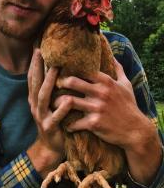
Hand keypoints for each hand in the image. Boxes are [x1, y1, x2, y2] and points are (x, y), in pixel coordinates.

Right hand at [27, 49, 72, 175]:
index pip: (33, 78)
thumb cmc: (55, 122)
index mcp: (35, 99)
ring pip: (43, 97)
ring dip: (48, 83)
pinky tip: (67, 101)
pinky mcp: (49, 127)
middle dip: (37, 67)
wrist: (51, 148)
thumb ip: (51, 90)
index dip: (34, 63)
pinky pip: (56, 117)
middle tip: (41, 52)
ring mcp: (41, 116)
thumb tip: (56, 70)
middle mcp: (35, 105)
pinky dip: (61, 109)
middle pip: (34, 83)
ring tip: (54, 70)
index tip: (38, 48)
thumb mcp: (49, 105)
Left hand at [55, 59, 161, 183]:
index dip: (68, 69)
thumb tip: (113, 56)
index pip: (82, 69)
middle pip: (71, 81)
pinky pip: (73, 122)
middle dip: (58, 83)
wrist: (136, 131)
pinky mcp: (94, 123)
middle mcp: (100, 93)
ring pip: (68, 101)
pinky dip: (67, 124)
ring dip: (57, 103)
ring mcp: (96, 108)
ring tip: (53, 105)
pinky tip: (64, 124)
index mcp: (106, 82)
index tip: (59, 71)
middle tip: (52, 87)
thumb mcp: (126, 86)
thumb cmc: (129, 106)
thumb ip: (118, 70)